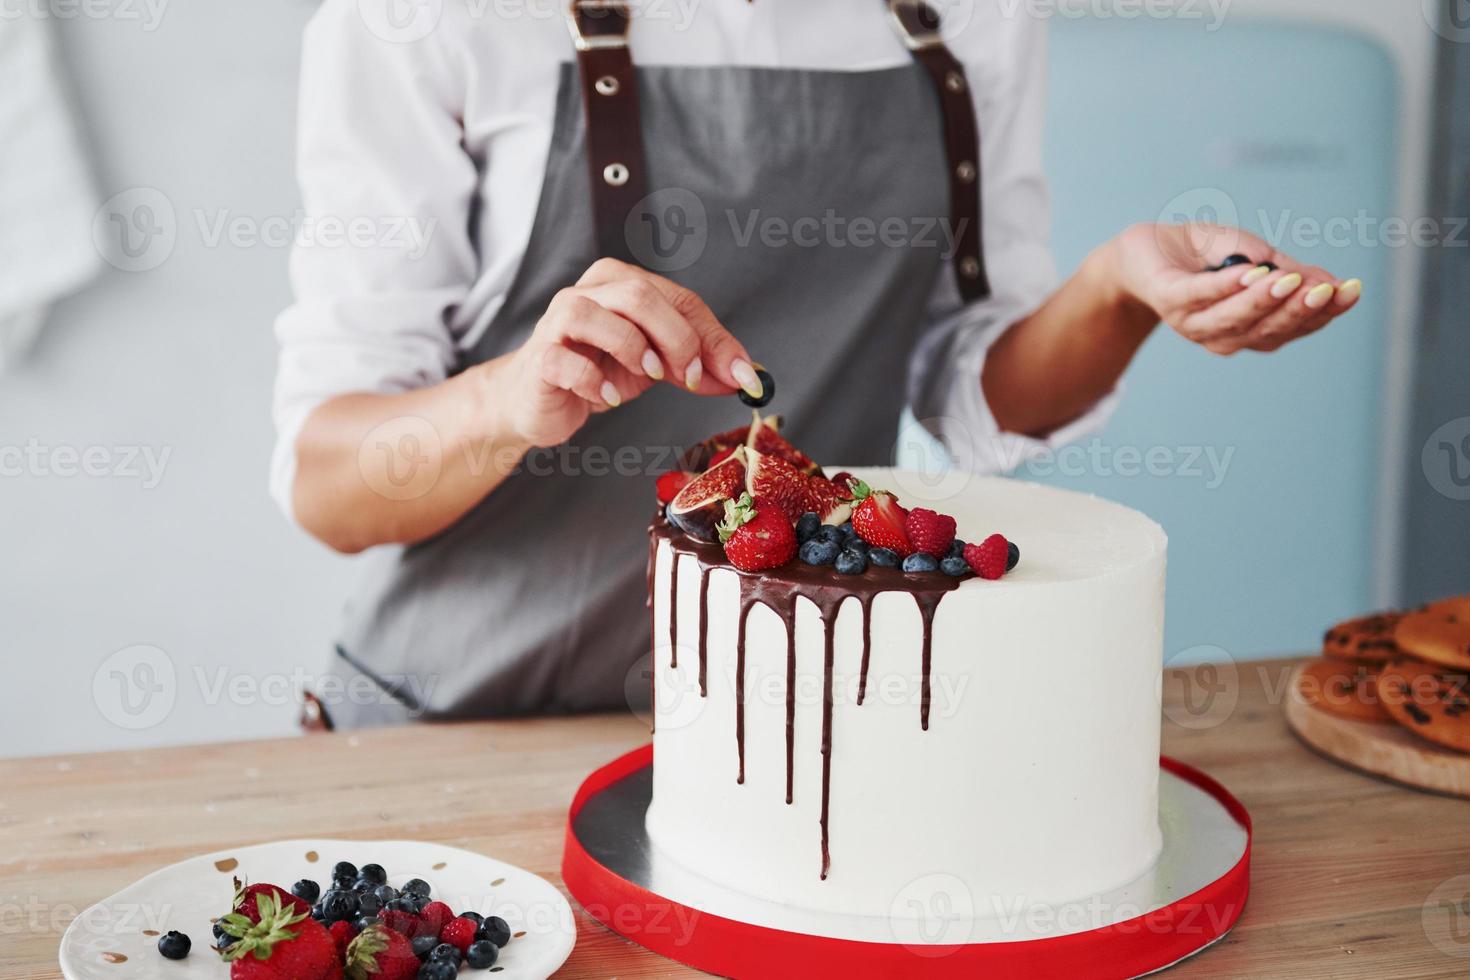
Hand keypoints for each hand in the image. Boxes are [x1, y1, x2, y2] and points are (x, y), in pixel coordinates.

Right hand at [492, 258, 763, 447]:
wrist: (537, 401)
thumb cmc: (596, 373)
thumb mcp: (656, 366)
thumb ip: (698, 366)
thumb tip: (746, 377)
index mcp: (622, 283)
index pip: (680, 299)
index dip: (713, 338)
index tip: (741, 375)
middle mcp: (589, 292)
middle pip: (641, 296)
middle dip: (678, 340)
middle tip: (690, 378)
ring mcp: (559, 321)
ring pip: (601, 315)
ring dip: (635, 349)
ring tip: (647, 377)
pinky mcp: (540, 357)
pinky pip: (567, 361)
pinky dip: (596, 381)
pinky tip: (609, 398)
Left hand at [1109, 223, 1361, 355]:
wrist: (1149, 248)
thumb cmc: (1208, 255)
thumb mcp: (1259, 259)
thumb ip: (1292, 274)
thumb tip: (1335, 285)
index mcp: (1250, 329)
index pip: (1293, 327)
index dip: (1324, 312)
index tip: (1353, 290)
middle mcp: (1223, 335)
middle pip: (1267, 330)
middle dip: (1298, 310)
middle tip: (1325, 289)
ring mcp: (1193, 322)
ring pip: (1233, 319)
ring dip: (1262, 300)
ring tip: (1287, 280)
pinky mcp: (1169, 298)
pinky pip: (1199, 295)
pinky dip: (1223, 286)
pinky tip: (1247, 272)